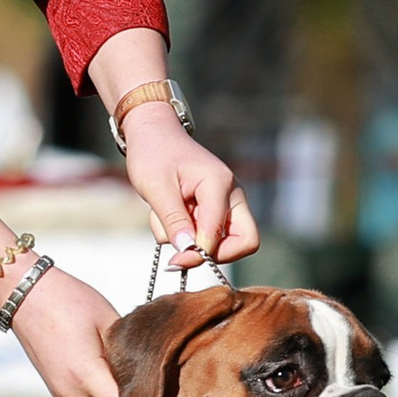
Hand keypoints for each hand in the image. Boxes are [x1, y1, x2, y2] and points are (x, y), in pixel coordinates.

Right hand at [1, 262, 128, 396]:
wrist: (24, 294)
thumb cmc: (70, 298)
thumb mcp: (108, 319)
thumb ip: (130, 352)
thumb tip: (154, 373)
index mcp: (87, 373)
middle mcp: (71, 390)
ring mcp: (61, 391)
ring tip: (141, 387)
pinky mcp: (56, 386)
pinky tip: (113, 375)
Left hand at [120, 100, 257, 267]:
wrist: (153, 134)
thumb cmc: (153, 154)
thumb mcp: (156, 188)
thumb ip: (173, 220)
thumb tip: (189, 252)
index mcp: (219, 184)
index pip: (225, 233)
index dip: (202, 253)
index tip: (176, 261)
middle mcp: (231, 194)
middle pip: (245, 241)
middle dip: (213, 253)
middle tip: (180, 250)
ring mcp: (226, 201)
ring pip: (222, 241)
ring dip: (190, 239)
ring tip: (164, 215)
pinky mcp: (215, 208)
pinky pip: (207, 234)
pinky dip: (184, 232)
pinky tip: (169, 212)